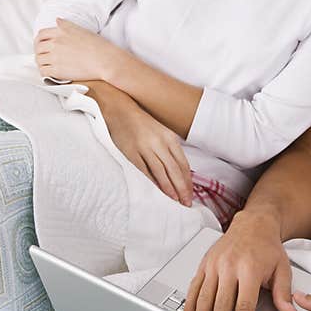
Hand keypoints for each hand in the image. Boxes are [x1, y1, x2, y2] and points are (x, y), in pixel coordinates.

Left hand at [34, 18, 125, 82]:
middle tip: (43, 56)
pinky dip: (43, 72)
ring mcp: (55, 57)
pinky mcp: (57, 70)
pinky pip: (43, 71)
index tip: (40, 44)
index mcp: (61, 31)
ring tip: (46, 65)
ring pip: (39, 60)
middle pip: (38, 48)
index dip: (38, 40)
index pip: (41, 34)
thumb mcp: (82, 30)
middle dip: (39, 52)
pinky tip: (49, 73)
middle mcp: (56, 43)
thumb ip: (67, 25)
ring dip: (41, 62)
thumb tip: (58, 20)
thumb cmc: (98, 46)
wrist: (105, 61)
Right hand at [96, 84, 192, 204]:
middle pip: (175, 170)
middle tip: (186, 203)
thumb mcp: (160, 132)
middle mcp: (159, 143)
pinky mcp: (131, 152)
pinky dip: (153, 183)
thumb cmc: (141, 122)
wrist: (119, 108)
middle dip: (182, 188)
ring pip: (162, 172)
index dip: (188, 181)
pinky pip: (145, 171)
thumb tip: (179, 171)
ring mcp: (145, 147)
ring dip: (170, 188)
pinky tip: (158, 192)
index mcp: (169, 138)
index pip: (183, 164)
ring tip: (176, 200)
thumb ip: (169, 149)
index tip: (191, 194)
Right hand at [184, 209, 296, 310]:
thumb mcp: (282, 268)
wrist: (253, 224)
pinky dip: (191, 305)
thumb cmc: (267, 247)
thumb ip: (284, 292)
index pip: (244, 305)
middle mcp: (230, 265)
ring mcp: (215, 264)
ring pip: (204, 298)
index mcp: (251, 268)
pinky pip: (194, 287)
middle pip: (221, 305)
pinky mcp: (205, 263)